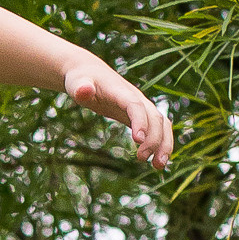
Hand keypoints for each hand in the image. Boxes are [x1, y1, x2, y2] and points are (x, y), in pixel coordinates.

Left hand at [63, 52, 172, 166]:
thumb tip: (83, 91)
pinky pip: (158, 128)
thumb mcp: (75, 83)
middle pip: (154, 117)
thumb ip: (80, 88)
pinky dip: (161, 143)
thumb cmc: (80, 79)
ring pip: (162, 124)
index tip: (138, 141)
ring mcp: (141, 106)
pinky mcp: (140, 115)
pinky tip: (156, 161)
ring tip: (158, 166)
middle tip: (141, 159)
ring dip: (164, 144)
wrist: (90, 73)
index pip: (135, 106)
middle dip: (153, 139)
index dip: (140, 121)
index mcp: (120, 92)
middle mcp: (136, 98)